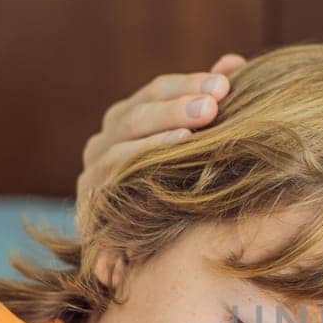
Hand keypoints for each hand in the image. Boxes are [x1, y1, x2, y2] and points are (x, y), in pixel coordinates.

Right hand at [76, 53, 246, 232]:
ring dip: (162, 128)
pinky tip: (172, 157)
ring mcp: (92, 171)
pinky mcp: (89, 202)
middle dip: (178, 103)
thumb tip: (233, 61)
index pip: (156, 92)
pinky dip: (141, 160)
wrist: (138, 261)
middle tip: (215, 99)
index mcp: (127, 121)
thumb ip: (206, 106)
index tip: (226, 81)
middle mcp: (104, 141)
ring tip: (198, 125)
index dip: (189, 83)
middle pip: (138, 111)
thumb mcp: (191, 150)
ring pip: (122, 140)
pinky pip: (113, 175)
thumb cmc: (170, 197)